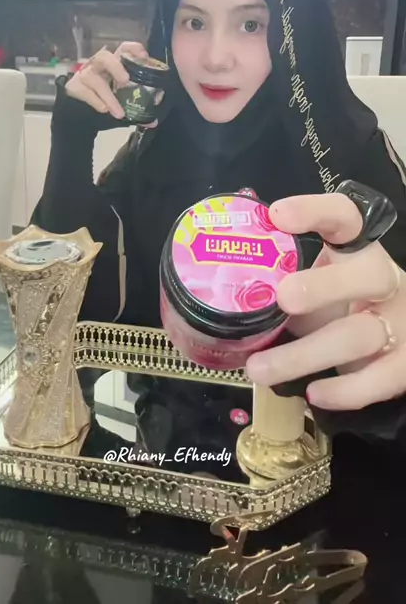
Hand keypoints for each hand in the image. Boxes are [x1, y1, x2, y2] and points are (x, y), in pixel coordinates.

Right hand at [66, 42, 156, 124]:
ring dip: (109, 97)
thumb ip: (135, 109)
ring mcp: (84, 74)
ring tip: (119, 113)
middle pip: (104, 56)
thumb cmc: (104, 103)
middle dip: (115, 66)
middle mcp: (98, 65)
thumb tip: (153, 122)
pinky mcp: (74, 87)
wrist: (79, 117)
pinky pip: (86, 92)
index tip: (144, 56)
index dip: (132, 49)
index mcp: (113, 64)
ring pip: (94, 79)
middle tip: (125, 80)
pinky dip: (97, 102)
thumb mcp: (121, 103)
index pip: (122, 49)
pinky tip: (104, 110)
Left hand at [245, 193, 404, 410]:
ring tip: (258, 369)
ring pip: (359, 335)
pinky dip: (345, 390)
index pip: (345, 218)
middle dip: (325, 286)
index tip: (277, 215)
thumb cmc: (337, 307)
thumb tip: (219, 291)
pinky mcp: (404, 364)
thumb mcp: (312, 287)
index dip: (315, 211)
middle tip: (283, 297)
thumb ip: (280, 283)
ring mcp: (399, 322)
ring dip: (305, 354)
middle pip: (367, 275)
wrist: (393, 342)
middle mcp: (383, 281)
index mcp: (357, 251)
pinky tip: (313, 394)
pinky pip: (379, 379)